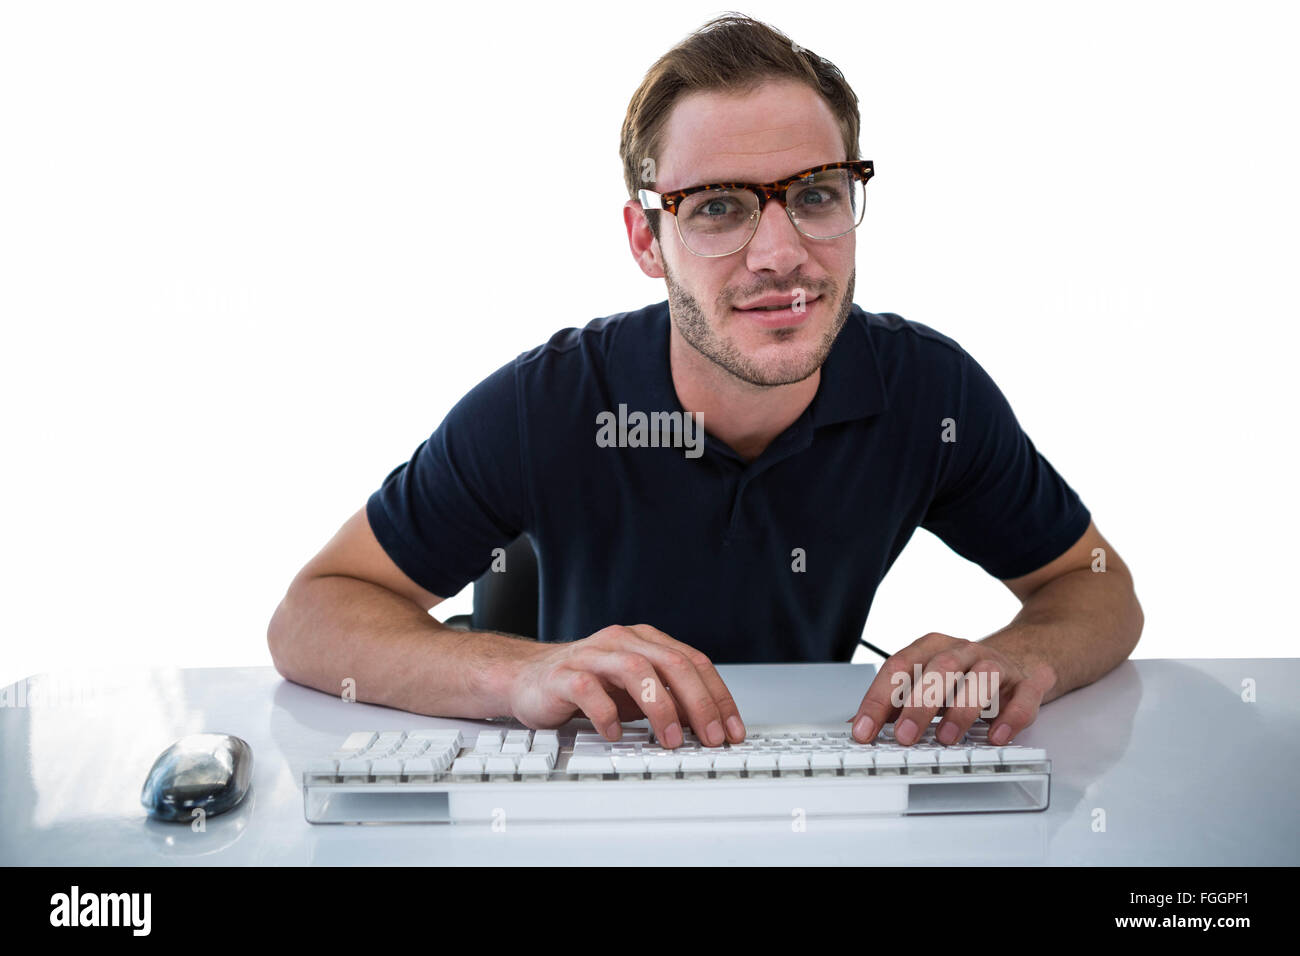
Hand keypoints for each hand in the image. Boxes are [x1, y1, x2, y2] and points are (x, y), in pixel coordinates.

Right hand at [506, 624, 745, 747]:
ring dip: (661, 709)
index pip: (694, 662)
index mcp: (645, 641)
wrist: (528, 678)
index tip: (732, 729)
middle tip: (712, 737)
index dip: (718, 696)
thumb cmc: (588, 684)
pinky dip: (607, 715)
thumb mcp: (636, 691)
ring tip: (672, 740)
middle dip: (699, 704)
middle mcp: (622, 641)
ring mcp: (593, 655)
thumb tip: (711, 727)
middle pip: (672, 663)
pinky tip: (614, 736)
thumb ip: (669, 699)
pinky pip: (589, 691)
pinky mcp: (564, 675)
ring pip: (636, 671)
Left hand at [849, 632, 1055, 746]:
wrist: (1021, 655)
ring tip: (947, 739)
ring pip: (982, 677)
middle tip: (903, 736)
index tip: (863, 731)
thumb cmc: (963, 676)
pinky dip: (1011, 717)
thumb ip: (893, 702)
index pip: (899, 666)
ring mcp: (998, 664)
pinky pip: (1024, 697)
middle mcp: (963, 651)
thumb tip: (856, 726)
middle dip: (919, 703)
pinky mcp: (1027, 682)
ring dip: (962, 708)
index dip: (878, 699)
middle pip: (940, 668)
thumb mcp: (926, 682)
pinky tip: (996, 736)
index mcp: (932, 647)